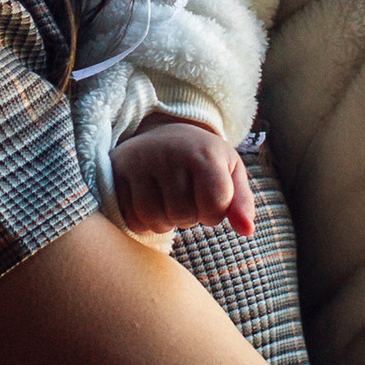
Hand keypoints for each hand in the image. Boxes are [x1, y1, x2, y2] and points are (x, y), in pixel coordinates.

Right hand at [108, 116, 256, 238]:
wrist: (163, 134)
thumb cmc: (203, 160)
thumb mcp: (230, 172)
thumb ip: (241, 202)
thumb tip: (247, 231)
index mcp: (205, 153)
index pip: (215, 206)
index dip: (214, 212)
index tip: (210, 197)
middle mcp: (171, 154)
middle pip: (185, 216)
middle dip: (189, 216)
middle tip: (185, 196)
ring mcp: (140, 162)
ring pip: (156, 220)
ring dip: (165, 221)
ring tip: (168, 200)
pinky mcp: (117, 174)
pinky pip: (132, 218)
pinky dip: (143, 221)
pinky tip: (149, 202)